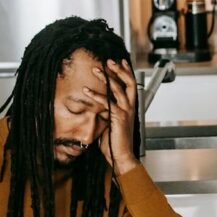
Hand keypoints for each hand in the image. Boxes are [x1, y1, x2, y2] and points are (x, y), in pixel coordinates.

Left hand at [86, 59, 138, 174]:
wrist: (122, 156)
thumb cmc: (115, 143)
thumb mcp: (111, 124)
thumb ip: (107, 113)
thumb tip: (99, 107)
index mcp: (130, 108)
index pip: (130, 86)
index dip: (126, 73)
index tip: (120, 62)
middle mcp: (130, 108)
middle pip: (128, 83)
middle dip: (119, 70)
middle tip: (109, 60)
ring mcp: (125, 112)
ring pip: (118, 89)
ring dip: (106, 77)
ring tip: (96, 69)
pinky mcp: (118, 118)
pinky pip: (107, 103)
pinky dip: (96, 96)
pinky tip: (86, 91)